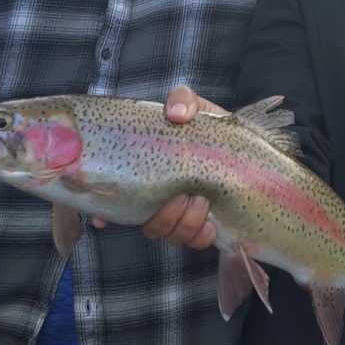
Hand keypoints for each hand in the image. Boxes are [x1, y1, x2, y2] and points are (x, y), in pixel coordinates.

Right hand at [91, 86, 223, 248]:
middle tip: (184, 196)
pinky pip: (196, 243)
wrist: (242, 147)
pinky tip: (212, 222)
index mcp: (147, 175)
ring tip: (201, 200)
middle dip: (164, 217)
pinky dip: (202, 236)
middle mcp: (159, 201)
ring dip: (185, 223)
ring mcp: (181, 216)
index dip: (105, 214)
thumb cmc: (209, 127)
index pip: (116, 201)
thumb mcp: (195, 107)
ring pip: (170, 236)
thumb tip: (175, 114)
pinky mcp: (204, 227)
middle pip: (147, 225)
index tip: (101, 219)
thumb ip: (183, 101)